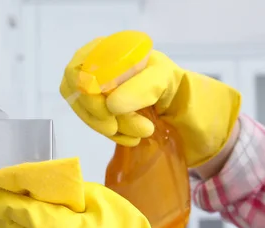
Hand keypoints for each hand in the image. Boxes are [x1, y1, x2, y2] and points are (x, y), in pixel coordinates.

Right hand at [60, 34, 241, 167]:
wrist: (188, 111)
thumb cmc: (176, 86)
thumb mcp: (164, 79)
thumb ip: (142, 87)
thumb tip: (112, 105)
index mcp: (109, 50)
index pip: (77, 71)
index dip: (87, 95)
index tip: (109, 112)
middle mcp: (98, 68)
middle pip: (76, 95)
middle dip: (98, 116)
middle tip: (126, 129)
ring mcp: (97, 91)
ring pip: (84, 113)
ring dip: (109, 128)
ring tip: (140, 134)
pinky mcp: (103, 113)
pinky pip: (95, 126)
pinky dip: (113, 136)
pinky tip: (132, 139)